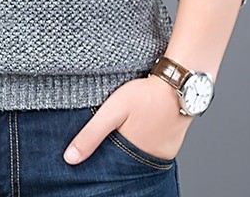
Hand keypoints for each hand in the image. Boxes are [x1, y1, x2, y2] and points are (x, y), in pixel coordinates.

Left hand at [63, 73, 193, 163]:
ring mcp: (164, 153)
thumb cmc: (146, 94)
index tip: (95, 148)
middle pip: (126, 160)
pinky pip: (154, 148)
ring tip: (128, 126)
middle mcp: (151, 159)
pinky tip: (141, 126)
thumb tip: (70, 159)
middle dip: (115, 150)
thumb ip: (92, 134)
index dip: (100, 156)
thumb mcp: (113, 110)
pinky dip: (145, 141)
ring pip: (140, 154)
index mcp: (133, 155)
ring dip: (131, 144)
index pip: (111, 165)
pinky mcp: (172, 144)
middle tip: (115, 129)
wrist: (180, 82)